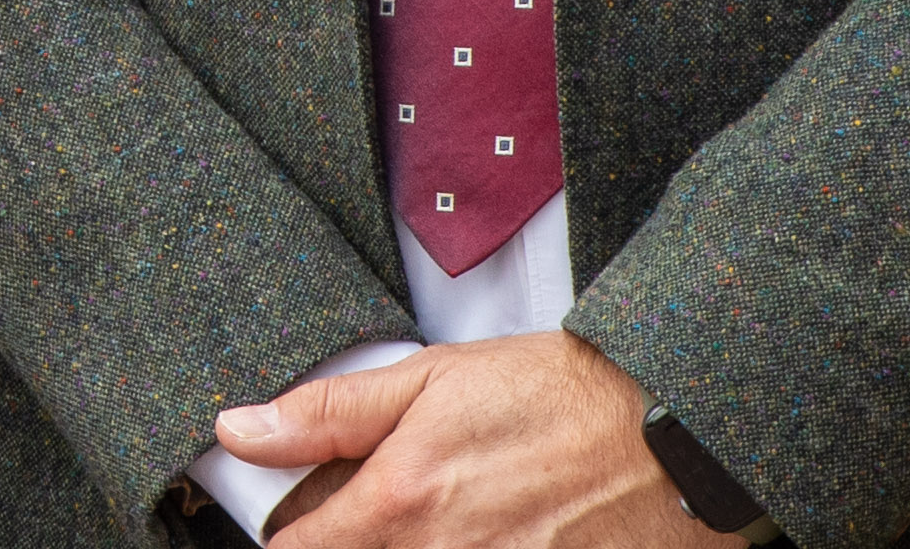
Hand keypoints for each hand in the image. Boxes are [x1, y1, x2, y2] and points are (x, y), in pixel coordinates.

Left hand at [211, 333, 702, 548]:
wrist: (671, 434)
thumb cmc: (557, 396)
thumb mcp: (432, 377)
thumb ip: (329, 413)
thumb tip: (238, 430)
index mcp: (399, 504)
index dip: (292, 534)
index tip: (308, 518)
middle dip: (361, 539)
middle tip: (394, 510)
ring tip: (454, 516)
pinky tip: (496, 533)